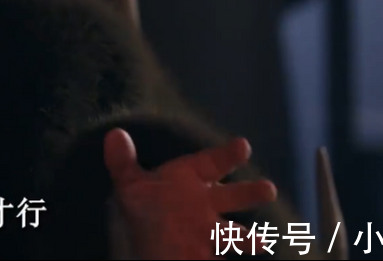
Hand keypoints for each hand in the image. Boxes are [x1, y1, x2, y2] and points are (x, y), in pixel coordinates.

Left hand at [104, 129, 276, 258]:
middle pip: (234, 196)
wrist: (148, 241)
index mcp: (193, 178)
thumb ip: (123, 163)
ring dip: (248, 238)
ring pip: (234, 233)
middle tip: (268, 189)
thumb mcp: (131, 186)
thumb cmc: (145, 207)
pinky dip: (232, 255)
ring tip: (261, 243)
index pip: (213, 162)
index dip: (228, 154)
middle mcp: (208, 202)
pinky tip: (254, 255)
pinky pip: (223, 255)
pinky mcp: (208, 252)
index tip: (243, 145)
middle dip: (250, 193)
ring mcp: (210, 229)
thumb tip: (114, 134)